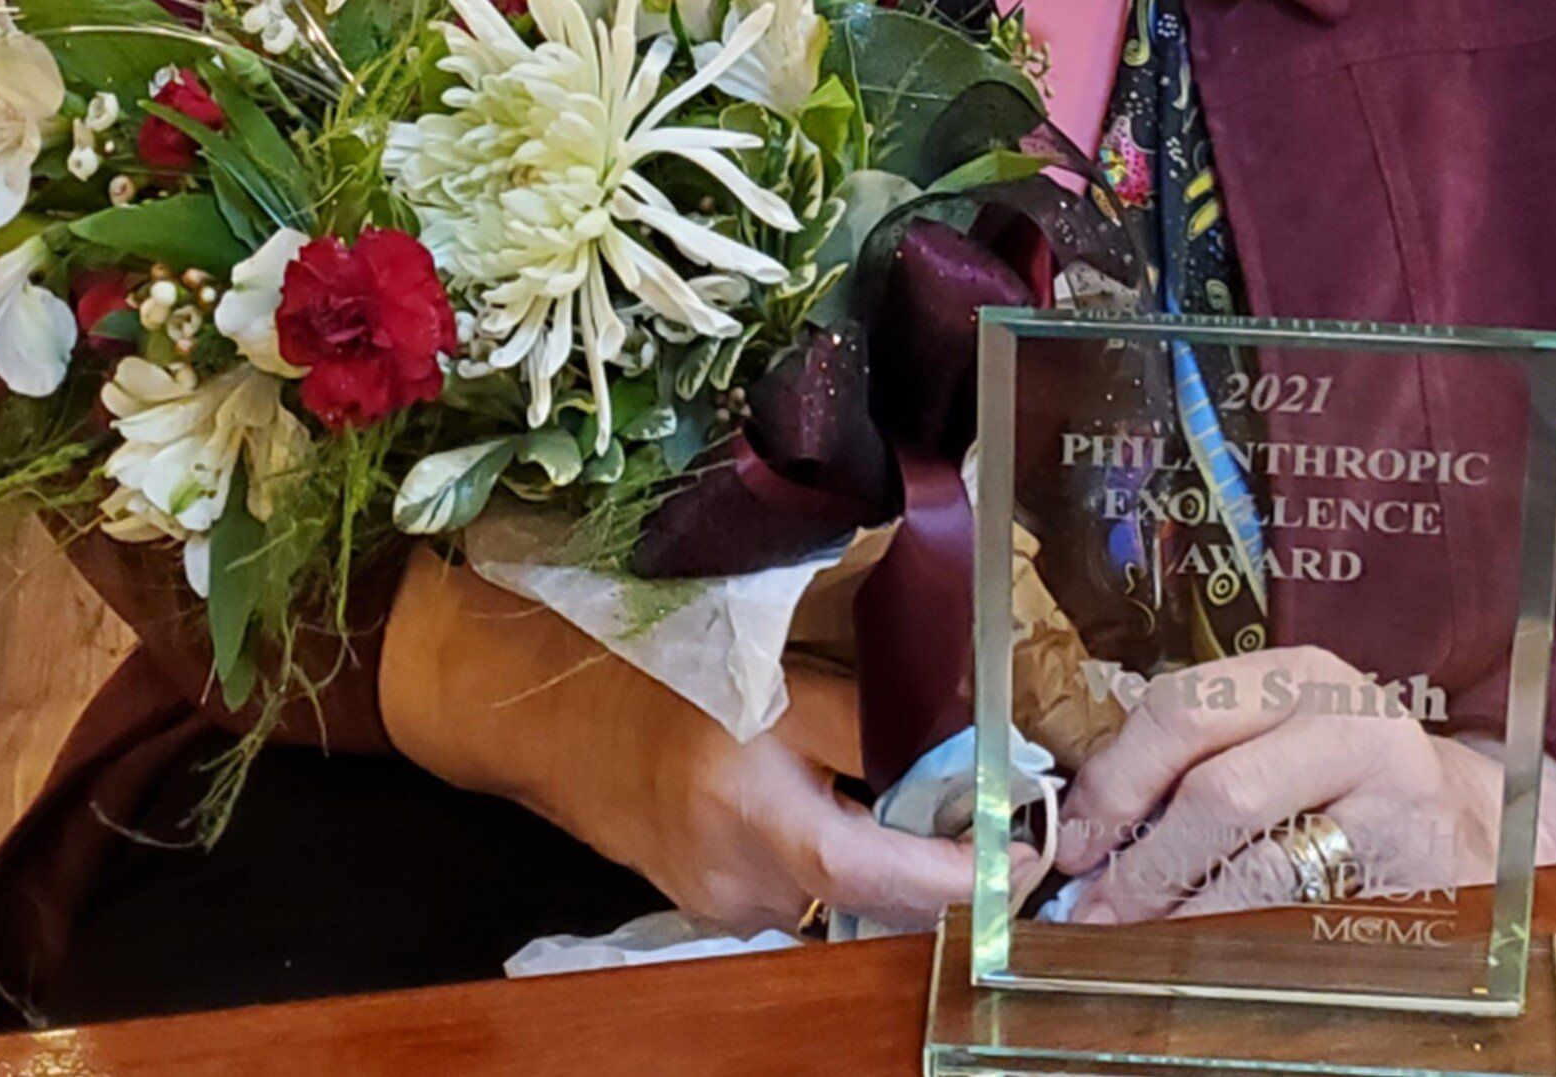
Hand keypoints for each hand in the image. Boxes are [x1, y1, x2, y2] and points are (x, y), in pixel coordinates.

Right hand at [380, 545, 988, 935]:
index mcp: (751, 800)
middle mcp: (735, 869)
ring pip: (834, 892)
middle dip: (934, 862)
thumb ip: (861, 709)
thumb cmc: (642, 654)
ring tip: (914, 800)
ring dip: (881, 855)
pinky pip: (793, 888)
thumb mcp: (760, 659)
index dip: (961, 871)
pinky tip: (831, 802)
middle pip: (868, 893)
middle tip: (992, 823)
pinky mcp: (702, 900)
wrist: (528, 699)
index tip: (1027, 858)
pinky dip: (829, 855)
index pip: (880, 865)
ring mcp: (715, 896)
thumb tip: (961, 739)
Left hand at [1054, 645, 1502, 923]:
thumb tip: (1087, 824)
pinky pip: (1307, 920)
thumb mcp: (1278, 731)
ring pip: (1261, 869)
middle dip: (1143, 861)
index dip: (1116, 780)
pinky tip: (1207, 957)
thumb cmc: (1340, 773)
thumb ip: (1195, 755)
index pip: (1183, 710)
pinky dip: (1243, 944)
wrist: (1464, 817)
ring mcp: (1390, 802)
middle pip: (1218, 792)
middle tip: (1094, 910)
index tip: (1074, 840)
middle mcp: (1348, 724)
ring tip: (1136, 940)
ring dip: (1184, 915)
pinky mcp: (1414, 877)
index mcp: (1297, 674)